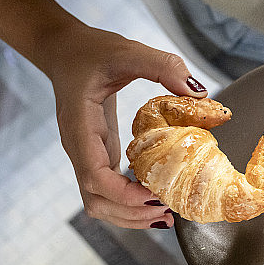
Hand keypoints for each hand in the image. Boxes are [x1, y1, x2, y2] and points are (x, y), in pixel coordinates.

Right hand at [40, 23, 207, 228]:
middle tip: (167, 211)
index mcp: (81, 127)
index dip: (123, 194)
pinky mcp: (97, 154)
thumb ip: (162, 66)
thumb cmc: (92, 52)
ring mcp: (86, 155)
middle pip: (95, 201)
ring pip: (98, 203)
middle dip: (130, 213)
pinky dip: (128, 202)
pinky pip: (107, 190)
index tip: (154, 196)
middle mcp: (79, 148)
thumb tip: (197, 92)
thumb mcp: (128, 51)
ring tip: (164, 214)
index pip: (93, 177)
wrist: (66, 49)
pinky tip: (153, 198)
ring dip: (129, 215)